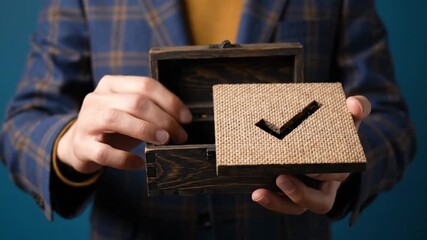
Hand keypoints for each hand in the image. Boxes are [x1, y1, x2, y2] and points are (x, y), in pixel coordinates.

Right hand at [57, 75, 191, 173]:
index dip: (170, 101)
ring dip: (146, 130)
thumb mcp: (130, 111)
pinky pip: (105, 153)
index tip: (186, 118)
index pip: (145, 85)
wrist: (79, 145)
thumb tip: (183, 119)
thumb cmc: (114, 127)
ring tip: (165, 141)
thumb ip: (150, 108)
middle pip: (135, 102)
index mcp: (111, 84)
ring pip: (116, 119)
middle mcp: (96, 99)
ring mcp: (86, 121)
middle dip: (164, 119)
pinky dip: (125, 159)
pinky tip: (139, 162)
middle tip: (180, 135)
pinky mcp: (82, 146)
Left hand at [252, 95, 370, 214]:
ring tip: (259, 194)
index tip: (309, 166)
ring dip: (278, 203)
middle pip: (319, 202)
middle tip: (281, 178)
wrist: (320, 133)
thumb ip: (359, 107)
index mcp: (340, 167)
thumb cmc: (335, 127)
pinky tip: (255, 192)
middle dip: (300, 194)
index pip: (337, 176)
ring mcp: (304, 190)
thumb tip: (355, 106)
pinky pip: (279, 202)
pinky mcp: (286, 189)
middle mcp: (324, 185)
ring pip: (296, 207)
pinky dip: (268, 199)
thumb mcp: (348, 116)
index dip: (325, 173)